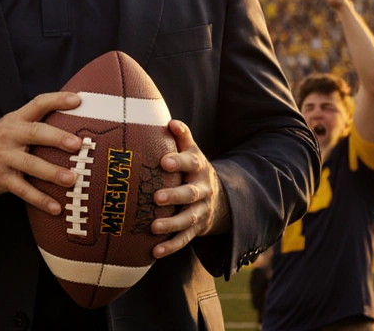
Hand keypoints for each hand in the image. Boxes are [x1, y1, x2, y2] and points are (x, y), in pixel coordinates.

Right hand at [0, 92, 81, 213]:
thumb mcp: (10, 126)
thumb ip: (34, 123)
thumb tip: (71, 122)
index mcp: (16, 119)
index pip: (38, 104)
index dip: (57, 100)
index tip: (77, 100)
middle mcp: (10, 135)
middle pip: (36, 133)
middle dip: (58, 138)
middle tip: (77, 144)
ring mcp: (4, 157)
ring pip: (31, 164)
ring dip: (53, 173)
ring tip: (72, 180)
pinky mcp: (0, 178)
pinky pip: (23, 190)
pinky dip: (40, 200)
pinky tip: (56, 207)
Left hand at [151, 120, 226, 257]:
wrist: (220, 198)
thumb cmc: (193, 170)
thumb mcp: (193, 152)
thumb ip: (182, 137)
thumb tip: (169, 122)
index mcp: (199, 167)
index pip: (192, 162)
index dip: (179, 161)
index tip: (164, 161)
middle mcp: (203, 189)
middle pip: (191, 193)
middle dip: (175, 195)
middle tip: (156, 197)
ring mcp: (200, 211)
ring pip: (187, 218)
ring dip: (171, 224)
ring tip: (153, 227)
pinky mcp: (196, 229)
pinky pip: (184, 239)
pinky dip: (171, 246)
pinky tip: (155, 252)